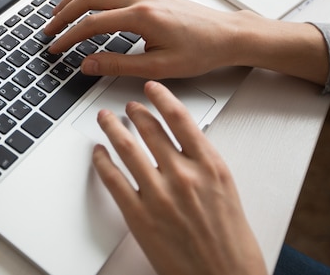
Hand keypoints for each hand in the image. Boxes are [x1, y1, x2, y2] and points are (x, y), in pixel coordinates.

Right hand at [44, 0, 243, 78]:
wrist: (228, 34)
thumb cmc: (201, 51)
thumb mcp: (158, 67)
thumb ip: (118, 65)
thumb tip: (87, 64)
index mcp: (141, 15)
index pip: (91, 23)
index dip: (68, 37)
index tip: (55, 48)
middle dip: (62, 14)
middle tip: (47, 30)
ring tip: (58, 13)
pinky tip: (84, 2)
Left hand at [93, 81, 266, 274]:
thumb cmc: (231, 241)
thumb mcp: (225, 191)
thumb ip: (202, 164)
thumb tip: (181, 142)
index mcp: (210, 167)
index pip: (181, 119)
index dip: (162, 98)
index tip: (151, 88)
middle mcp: (184, 176)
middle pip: (150, 130)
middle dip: (134, 113)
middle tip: (127, 106)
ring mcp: (159, 195)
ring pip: (126, 149)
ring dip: (112, 129)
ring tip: (105, 119)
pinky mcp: (139, 216)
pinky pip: (112, 180)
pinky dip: (102, 162)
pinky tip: (98, 154)